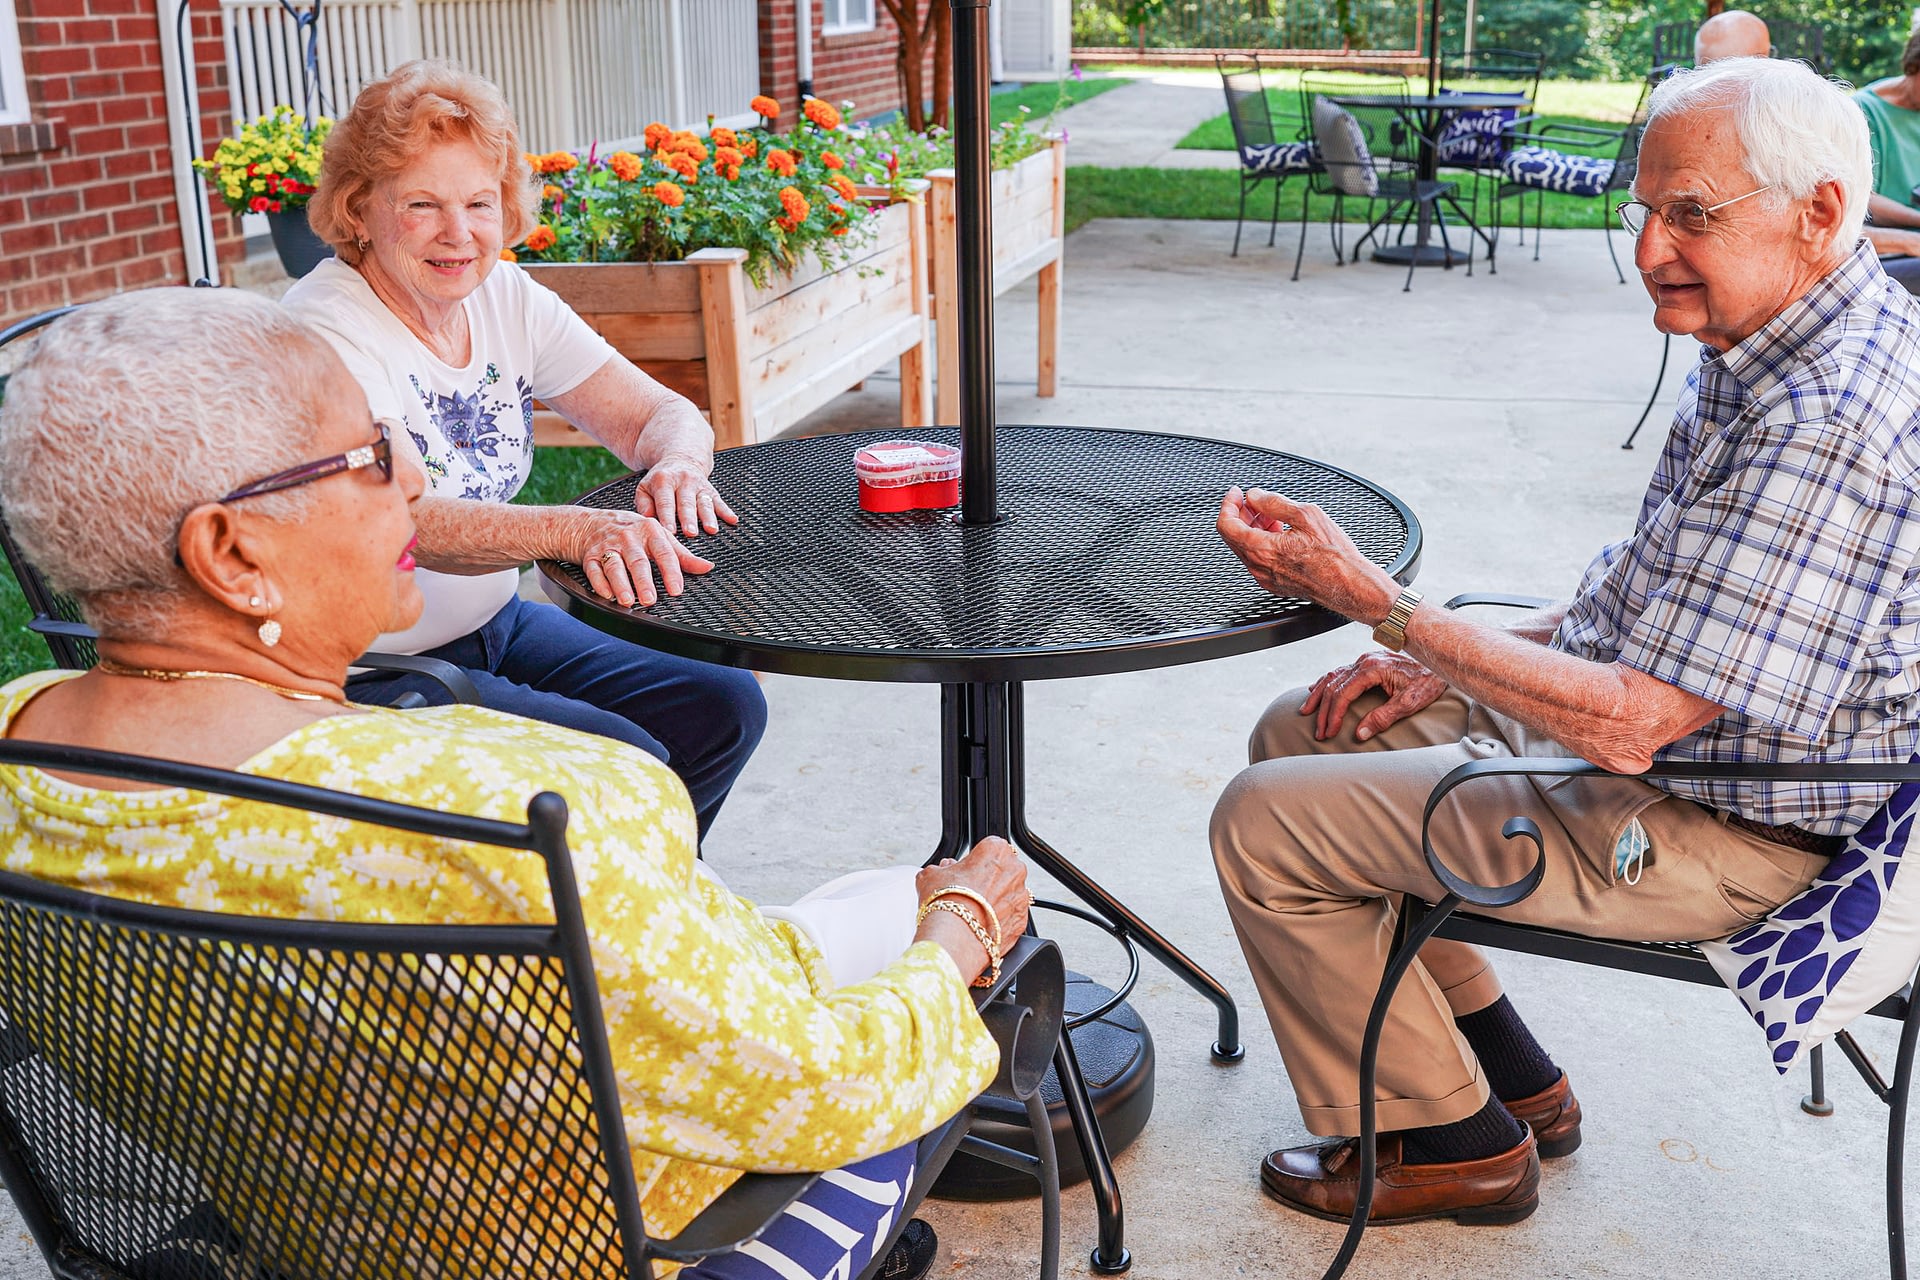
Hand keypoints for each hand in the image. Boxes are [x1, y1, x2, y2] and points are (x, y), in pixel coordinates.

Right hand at [575, 509, 712, 607]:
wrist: (588, 523)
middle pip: (637, 561)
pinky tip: (607, 595)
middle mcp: (628, 538)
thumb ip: (682, 555)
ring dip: (620, 584)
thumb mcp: (658, 537)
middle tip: (650, 599)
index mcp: (649, 531)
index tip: (676, 589)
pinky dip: (599, 583)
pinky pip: (593, 570)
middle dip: (643, 580)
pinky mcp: (589, 557)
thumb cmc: (631, 532)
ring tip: (627, 600)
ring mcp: (607, 547)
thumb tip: (707, 567)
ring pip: (614, 566)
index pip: (664, 552)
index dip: (671, 571)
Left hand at [635, 456, 737, 537]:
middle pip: (686, 503)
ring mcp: (699, 486)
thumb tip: (648, 519)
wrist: (680, 460)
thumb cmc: (659, 481)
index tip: (670, 532)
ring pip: (704, 502)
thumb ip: (643, 504)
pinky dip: (726, 511)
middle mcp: (683, 481)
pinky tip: (733, 520)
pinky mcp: (711, 490)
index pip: (666, 502)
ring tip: (711, 530)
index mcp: (663, 480)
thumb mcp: (645, 487)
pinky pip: (719, 501)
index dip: (668, 517)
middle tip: (690, 533)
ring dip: (708, 517)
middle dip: (689, 519)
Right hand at [914, 837, 1031, 983]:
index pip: (988, 848)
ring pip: (1009, 894)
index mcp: (996, 850)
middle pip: (1002, 870)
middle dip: (988, 879)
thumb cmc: (944, 903)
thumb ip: (941, 868)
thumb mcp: (930, 875)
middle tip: (967, 893)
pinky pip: (1011, 916)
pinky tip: (981, 925)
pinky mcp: (1022, 920)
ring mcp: (1021, 896)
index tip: (965, 872)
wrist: (955, 938)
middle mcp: (1015, 870)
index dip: (974, 861)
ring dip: (995, 900)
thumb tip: (945, 869)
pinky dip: (1000, 920)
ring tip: (973, 912)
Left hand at [1217, 486, 1398, 623]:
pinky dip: (1261, 541)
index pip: (1226, 526)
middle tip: (1254, 501)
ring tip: (1270, 515)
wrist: (1350, 583)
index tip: (1236, 494)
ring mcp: (1266, 577)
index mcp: (1262, 549)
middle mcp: (1259, 567)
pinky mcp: (1275, 583)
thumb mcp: (1306, 515)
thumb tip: (1255, 496)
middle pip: (1233, 537)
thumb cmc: (1334, 554)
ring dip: (1252, 527)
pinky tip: (1279, 532)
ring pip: (1246, 548)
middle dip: (1241, 514)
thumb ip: (1274, 503)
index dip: (1228, 505)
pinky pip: (1258, 559)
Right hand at [1301, 650, 1448, 741]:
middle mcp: (1364, 661)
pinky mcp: (1368, 662)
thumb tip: (1361, 734)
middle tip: (1320, 732)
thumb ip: (1384, 718)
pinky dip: (1326, 683)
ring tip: (1307, 712)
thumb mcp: (1409, 703)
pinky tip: (1316, 689)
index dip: (1334, 715)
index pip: (1343, 694)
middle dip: (1324, 711)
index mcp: (1372, 669)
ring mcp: (1365, 660)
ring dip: (1319, 696)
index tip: (1329, 732)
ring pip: (1333, 677)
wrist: (1439, 662)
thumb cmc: (1428, 680)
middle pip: (1334, 687)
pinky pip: (1340, 672)